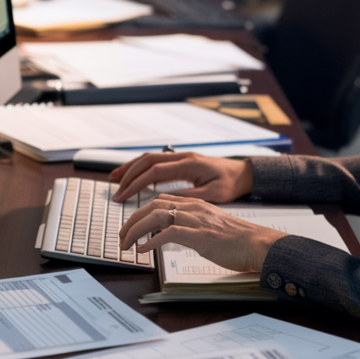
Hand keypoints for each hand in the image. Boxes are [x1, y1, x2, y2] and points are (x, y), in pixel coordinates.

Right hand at [109, 152, 252, 202]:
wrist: (244, 173)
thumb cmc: (231, 184)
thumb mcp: (213, 194)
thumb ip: (189, 196)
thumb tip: (165, 201)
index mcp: (189, 164)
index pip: (154, 172)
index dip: (136, 183)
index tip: (123, 195)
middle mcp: (182, 157)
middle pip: (147, 161)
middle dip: (128, 175)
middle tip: (115, 191)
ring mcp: (180, 157)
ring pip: (149, 158)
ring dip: (131, 168)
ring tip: (115, 180)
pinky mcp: (181, 161)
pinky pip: (156, 161)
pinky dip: (141, 168)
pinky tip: (133, 176)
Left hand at [119, 193, 284, 272]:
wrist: (259, 244)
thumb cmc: (238, 240)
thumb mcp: (211, 226)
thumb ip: (193, 226)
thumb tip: (173, 234)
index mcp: (196, 204)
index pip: (160, 201)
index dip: (140, 212)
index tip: (129, 226)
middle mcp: (194, 208)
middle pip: (152, 206)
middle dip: (131, 220)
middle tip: (121, 236)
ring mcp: (197, 220)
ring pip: (156, 216)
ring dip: (135, 230)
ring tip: (125, 244)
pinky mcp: (201, 235)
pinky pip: (169, 233)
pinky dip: (151, 241)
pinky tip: (143, 250)